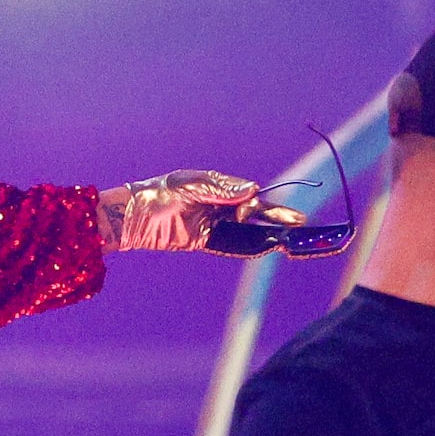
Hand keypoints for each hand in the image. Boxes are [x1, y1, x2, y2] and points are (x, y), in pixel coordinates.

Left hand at [98, 172, 282, 254]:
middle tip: (299, 221)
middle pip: (254, 212)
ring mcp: (213, 223)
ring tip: (288, 239)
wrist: (134, 216)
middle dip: (276, 216)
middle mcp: (219, 204)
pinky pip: (231, 245)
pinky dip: (248, 247)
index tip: (259, 207)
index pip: (248, 194)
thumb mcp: (190, 186)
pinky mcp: (204, 240)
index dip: (257, 202)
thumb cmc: (160, 192)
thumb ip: (221, 189)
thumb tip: (253, 190)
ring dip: (266, 234)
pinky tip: (265, 249)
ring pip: (246, 229)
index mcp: (218, 187)